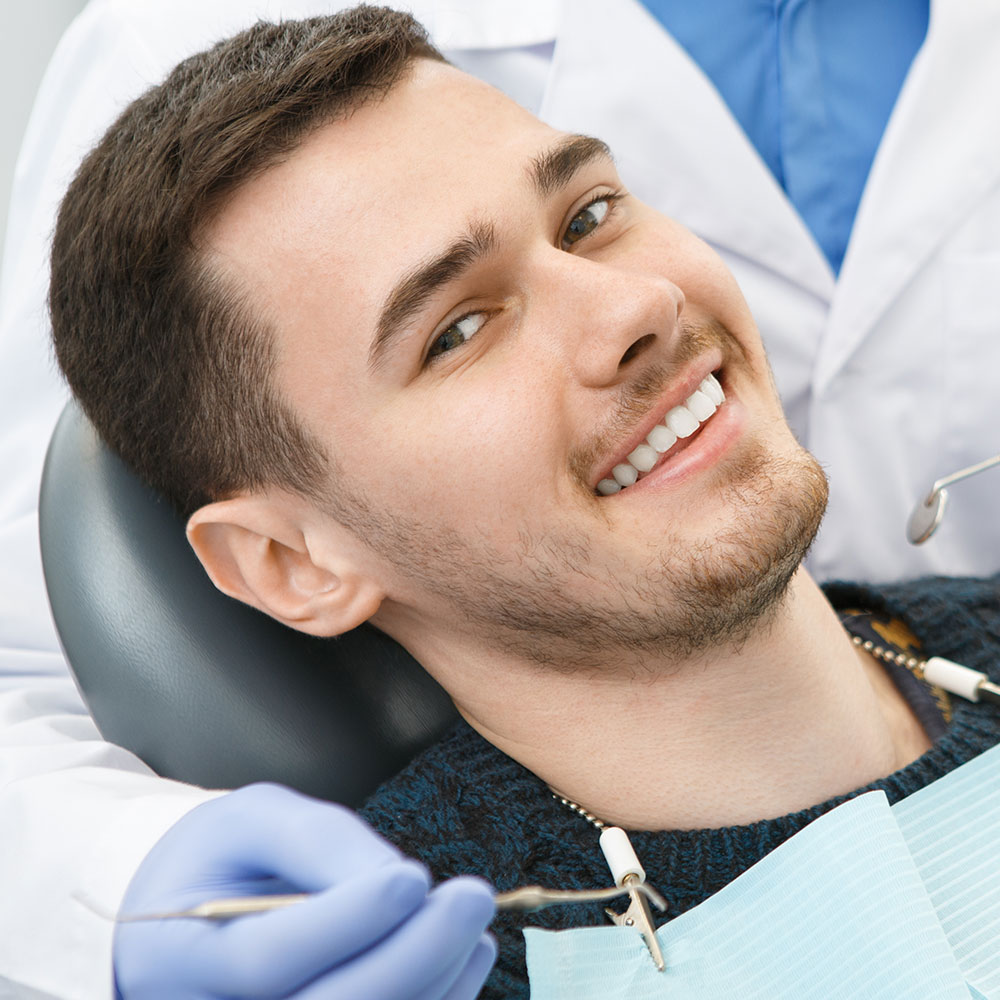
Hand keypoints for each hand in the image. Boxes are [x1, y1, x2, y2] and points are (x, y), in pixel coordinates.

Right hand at [114, 783, 495, 998]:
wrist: (191, 919)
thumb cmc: (225, 859)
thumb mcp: (251, 819)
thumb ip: (312, 840)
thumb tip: (391, 878)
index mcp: (178, 959)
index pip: (264, 962)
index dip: (345, 922)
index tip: (411, 875)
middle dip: (413, 955)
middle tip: (472, 896)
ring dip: (435, 982)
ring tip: (471, 918)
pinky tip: (467, 955)